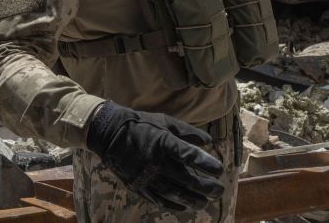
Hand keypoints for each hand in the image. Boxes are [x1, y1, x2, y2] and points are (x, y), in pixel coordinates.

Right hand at [85, 102, 225, 210]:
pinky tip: (184, 207)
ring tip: (205, 203)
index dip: (206, 164)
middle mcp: (155, 161)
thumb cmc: (141, 125)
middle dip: (205, 186)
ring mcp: (146, 176)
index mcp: (163, 142)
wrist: (109, 134)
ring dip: (192, 199)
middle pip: (186, 178)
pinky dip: (173, 204)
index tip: (219, 170)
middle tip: (219, 190)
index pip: (189, 155)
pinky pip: (159, 199)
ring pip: (174, 193)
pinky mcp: (138, 186)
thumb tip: (208, 142)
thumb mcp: (165, 122)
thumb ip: (187, 132)